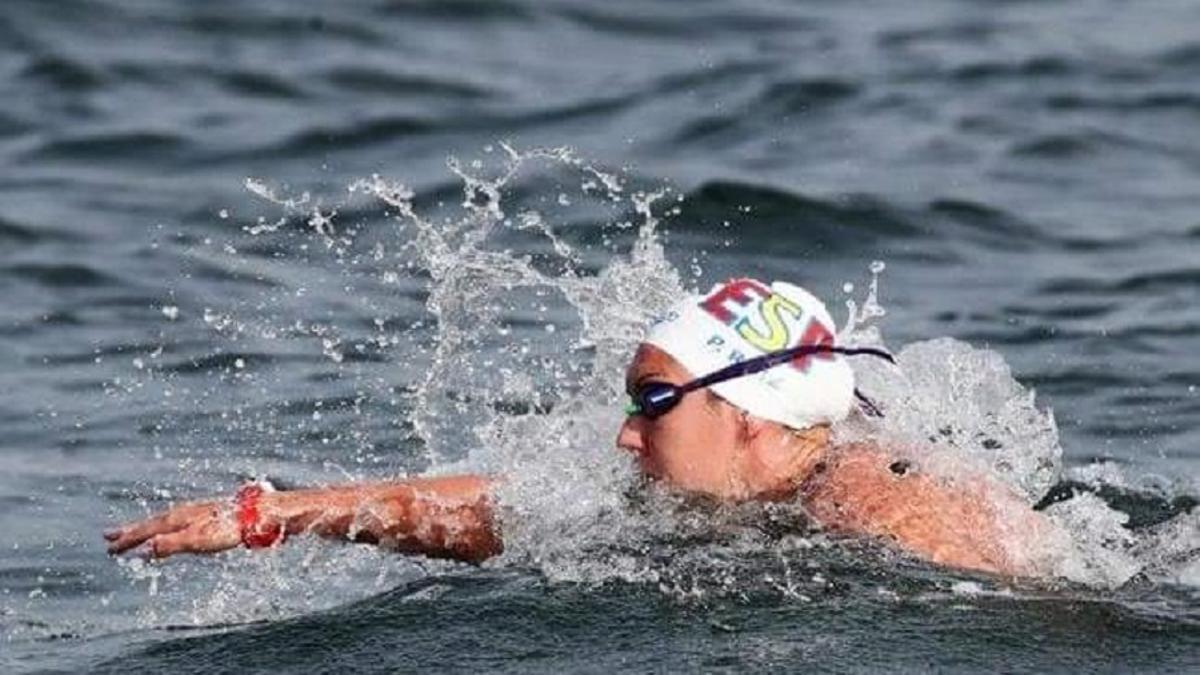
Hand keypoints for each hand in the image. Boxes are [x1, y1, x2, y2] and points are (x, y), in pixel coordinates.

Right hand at [104, 499, 241, 558]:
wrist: (257, 513)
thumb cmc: (228, 528)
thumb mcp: (198, 541)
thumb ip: (172, 545)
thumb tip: (144, 551)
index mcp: (178, 518)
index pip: (146, 530)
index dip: (128, 540)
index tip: (109, 548)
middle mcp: (183, 512)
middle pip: (151, 523)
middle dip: (130, 531)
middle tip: (108, 537)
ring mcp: (195, 511)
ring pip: (163, 520)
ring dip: (145, 527)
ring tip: (133, 532)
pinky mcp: (206, 513)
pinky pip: (175, 520)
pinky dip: (163, 525)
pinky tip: (168, 527)